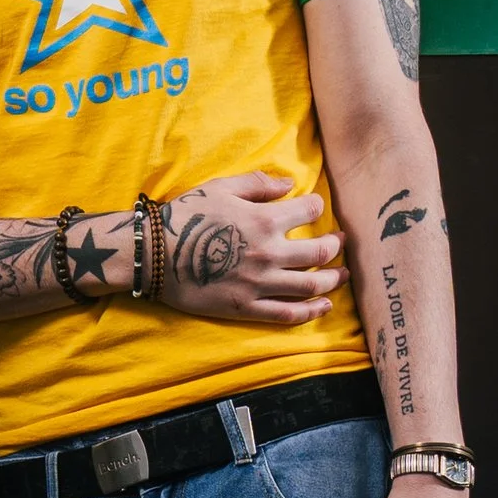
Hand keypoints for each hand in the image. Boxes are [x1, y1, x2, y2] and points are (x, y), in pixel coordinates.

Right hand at [163, 171, 344, 326]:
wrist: (154, 254)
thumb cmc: (185, 215)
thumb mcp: (221, 187)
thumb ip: (258, 184)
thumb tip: (290, 184)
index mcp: (264, 220)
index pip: (309, 211)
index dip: (317, 206)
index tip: (317, 207)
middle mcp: (269, 253)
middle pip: (320, 252)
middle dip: (336, 245)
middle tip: (341, 242)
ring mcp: (260, 283)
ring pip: (311, 285)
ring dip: (333, 280)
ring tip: (343, 275)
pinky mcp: (247, 307)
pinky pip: (287, 313)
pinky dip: (311, 311)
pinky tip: (324, 306)